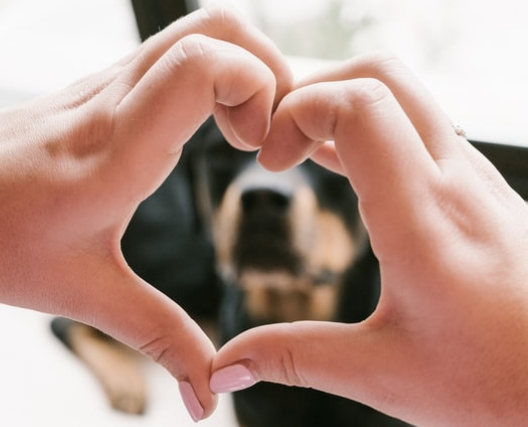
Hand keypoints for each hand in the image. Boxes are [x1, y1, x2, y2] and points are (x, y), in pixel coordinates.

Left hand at [0, 7, 291, 420]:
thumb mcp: (86, 295)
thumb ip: (160, 340)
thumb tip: (207, 397)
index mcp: (115, 151)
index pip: (203, 65)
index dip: (259, 90)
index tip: (262, 148)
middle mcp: (114, 100)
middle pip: (217, 27)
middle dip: (270, 71)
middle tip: (268, 136)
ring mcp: (106, 82)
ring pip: (197, 28)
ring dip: (244, 67)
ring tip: (246, 132)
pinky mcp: (101, 84)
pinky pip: (172, 51)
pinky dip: (215, 72)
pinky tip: (212, 125)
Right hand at [211, 53, 527, 426]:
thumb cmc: (497, 383)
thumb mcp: (383, 375)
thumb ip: (294, 359)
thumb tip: (227, 367)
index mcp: (424, 220)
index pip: (358, 105)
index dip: (297, 112)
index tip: (268, 160)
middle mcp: (455, 182)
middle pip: (380, 74)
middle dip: (313, 92)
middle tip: (277, 142)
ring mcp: (473, 178)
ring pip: (403, 93)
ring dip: (340, 106)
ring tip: (298, 151)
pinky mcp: (479, 187)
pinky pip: (419, 126)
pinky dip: (368, 128)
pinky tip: (341, 164)